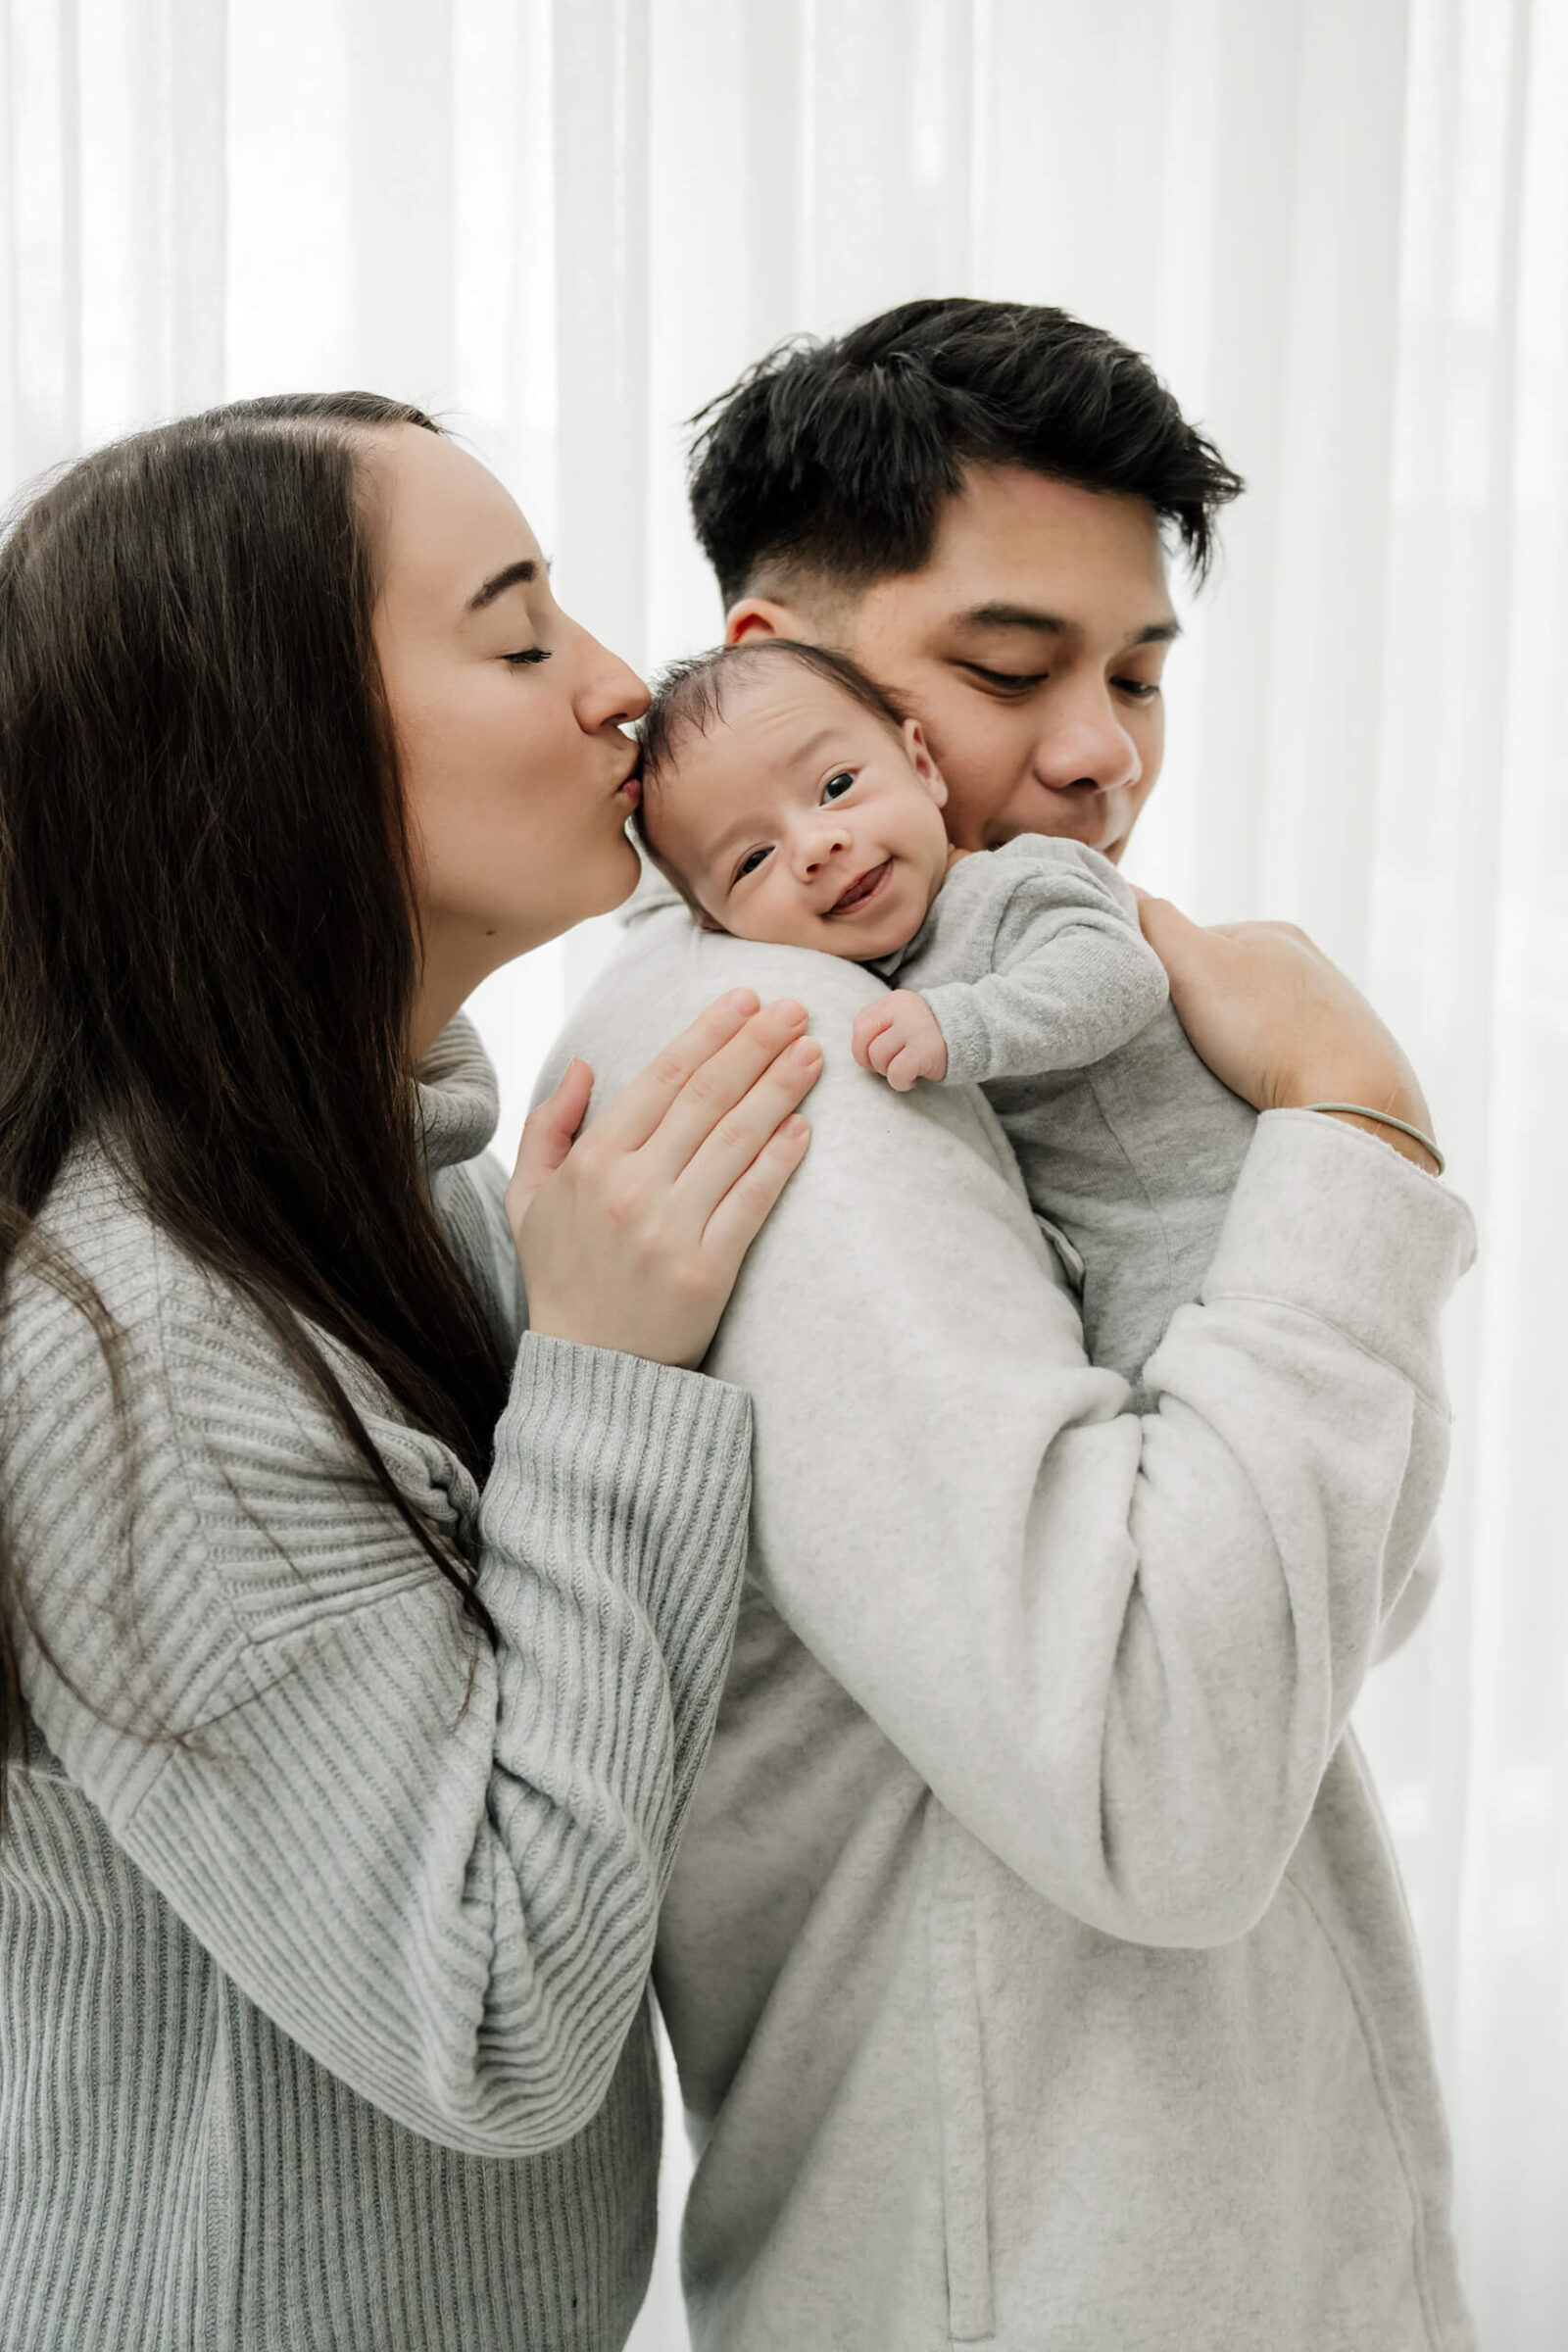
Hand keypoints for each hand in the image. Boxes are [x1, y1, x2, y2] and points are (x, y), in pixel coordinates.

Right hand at [505, 992, 821, 1369]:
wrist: (592, 1368)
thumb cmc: (562, 1277)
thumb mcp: (528, 1200)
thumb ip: (549, 1128)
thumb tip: (587, 1066)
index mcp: (591, 1164)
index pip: (661, 1079)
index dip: (709, 1034)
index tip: (746, 1001)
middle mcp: (631, 1190)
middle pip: (706, 1099)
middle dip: (755, 1046)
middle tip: (797, 1010)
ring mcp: (671, 1230)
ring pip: (735, 1142)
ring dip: (779, 1091)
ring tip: (812, 1054)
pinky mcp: (707, 1271)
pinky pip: (751, 1202)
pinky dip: (779, 1161)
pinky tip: (804, 1127)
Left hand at [852, 989, 948, 1091]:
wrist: (973, 1035)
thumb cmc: (930, 1035)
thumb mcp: (904, 1020)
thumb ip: (882, 1027)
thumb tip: (860, 1051)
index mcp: (894, 1001)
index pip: (860, 1024)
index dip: (861, 1047)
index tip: (876, 1057)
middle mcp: (903, 1010)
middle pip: (865, 1043)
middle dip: (871, 1062)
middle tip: (889, 1066)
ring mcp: (915, 1028)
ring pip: (878, 1058)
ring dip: (888, 1072)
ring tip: (905, 1070)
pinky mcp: (926, 1049)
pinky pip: (896, 1073)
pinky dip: (901, 1082)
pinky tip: (913, 1079)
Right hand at [1132, 892, 1438, 1172]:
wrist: (1354, 1100)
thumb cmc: (1269, 1030)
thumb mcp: (1195, 964)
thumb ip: (1155, 922)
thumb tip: (1121, 888)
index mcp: (1274, 932)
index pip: (1195, 943)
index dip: (1162, 976)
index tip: (1149, 1013)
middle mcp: (1309, 963)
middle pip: (1227, 983)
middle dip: (1201, 1010)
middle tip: (1179, 1049)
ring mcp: (1332, 1010)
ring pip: (1257, 1020)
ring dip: (1233, 1042)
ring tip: (1218, 1074)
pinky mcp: (1345, 1056)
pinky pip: (1286, 1053)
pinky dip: (1266, 1066)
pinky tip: (1257, 1088)